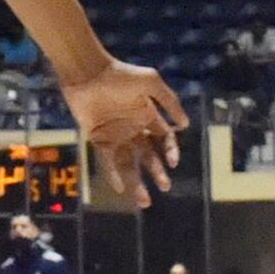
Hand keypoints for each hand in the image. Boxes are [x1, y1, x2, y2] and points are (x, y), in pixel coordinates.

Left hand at [60, 59, 185, 199]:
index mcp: (147, 115)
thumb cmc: (120, 74)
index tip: (173, 162)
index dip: (170, 151)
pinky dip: (112, 175)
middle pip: (148, 156)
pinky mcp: (97, 138)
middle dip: (156, 172)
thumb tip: (186, 123)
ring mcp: (115, 135)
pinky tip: (119, 188)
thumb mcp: (150, 82)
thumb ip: (169, 101)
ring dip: (136, 182)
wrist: (88, 72)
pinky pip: (106, 160)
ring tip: (145, 201)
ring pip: (128, 164)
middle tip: (165, 187)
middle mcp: (132, 128)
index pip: (163, 139)